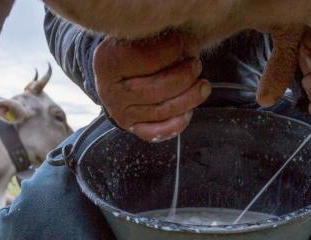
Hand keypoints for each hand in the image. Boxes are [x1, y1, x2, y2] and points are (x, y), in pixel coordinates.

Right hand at [93, 32, 211, 141]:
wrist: (117, 75)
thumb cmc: (134, 49)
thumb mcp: (140, 36)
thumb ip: (159, 38)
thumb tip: (189, 47)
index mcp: (108, 61)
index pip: (143, 58)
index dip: (171, 50)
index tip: (185, 42)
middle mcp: (109, 90)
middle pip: (155, 88)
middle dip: (183, 77)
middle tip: (196, 65)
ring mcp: (120, 112)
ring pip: (161, 111)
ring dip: (188, 99)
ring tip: (203, 86)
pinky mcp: (131, 127)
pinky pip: (156, 132)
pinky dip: (176, 123)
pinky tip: (188, 111)